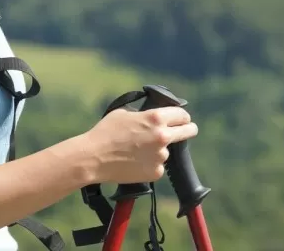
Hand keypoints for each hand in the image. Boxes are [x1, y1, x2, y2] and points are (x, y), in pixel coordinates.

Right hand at [79, 106, 197, 184]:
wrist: (94, 157)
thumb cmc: (105, 132)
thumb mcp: (124, 112)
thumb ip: (143, 112)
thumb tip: (152, 114)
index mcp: (156, 118)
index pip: (183, 115)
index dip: (182, 117)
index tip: (181, 120)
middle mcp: (163, 136)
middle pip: (189, 131)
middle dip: (188, 130)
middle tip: (182, 132)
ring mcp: (161, 156)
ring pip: (167, 151)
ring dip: (159, 150)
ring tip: (138, 151)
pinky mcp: (156, 172)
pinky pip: (158, 166)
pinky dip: (150, 164)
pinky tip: (135, 162)